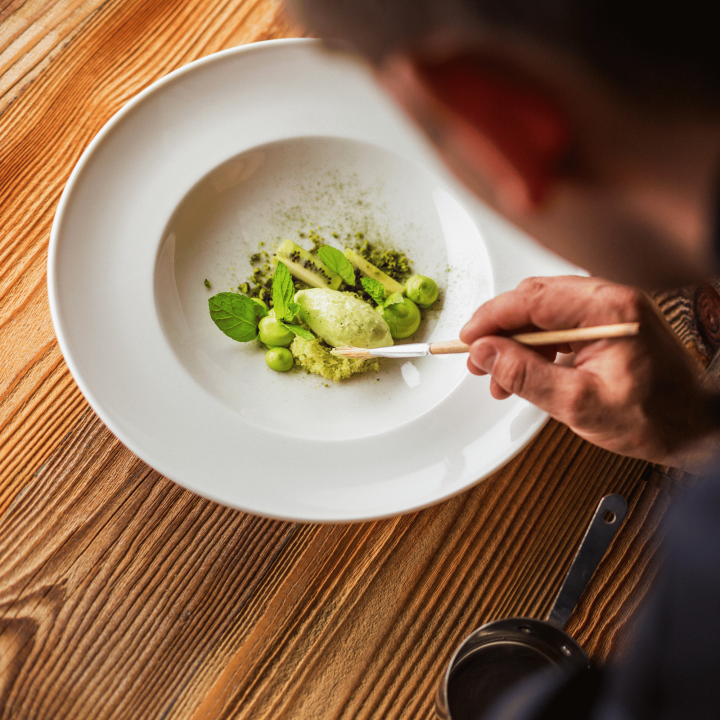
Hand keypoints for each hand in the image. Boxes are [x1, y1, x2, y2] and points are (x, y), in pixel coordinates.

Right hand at [460, 276, 719, 469]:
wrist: (695, 426)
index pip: (534, 299)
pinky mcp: (605, 322)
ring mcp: (609, 309)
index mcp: (609, 311)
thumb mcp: (580, 404)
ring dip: (515, 342)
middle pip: (535, 300)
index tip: (468, 339)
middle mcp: (610, 300)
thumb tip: (486, 355)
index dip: (492, 317)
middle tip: (478, 360)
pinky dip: (535, 346)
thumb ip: (527, 377)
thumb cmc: (656, 417)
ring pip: (542, 312)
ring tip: (501, 377)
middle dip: (500, 331)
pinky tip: (524, 371)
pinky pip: (558, 324)